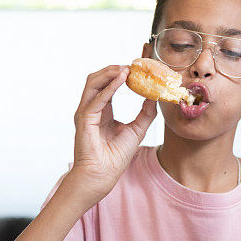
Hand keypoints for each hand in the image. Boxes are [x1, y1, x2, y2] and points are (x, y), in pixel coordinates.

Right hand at [70, 65, 157, 204]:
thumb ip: (146, 113)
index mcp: (102, 111)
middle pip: (98, 80)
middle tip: (133, 65)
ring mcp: (86, 113)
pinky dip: (110, 86)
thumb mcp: (137, 130)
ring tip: (126, 68)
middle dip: (114, 69)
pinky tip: (122, 79)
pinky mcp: (85, 119)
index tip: (138, 68)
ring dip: (110, 73)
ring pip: (93, 83)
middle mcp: (91, 109)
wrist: (103, 175)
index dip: (121, 75)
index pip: (109, 85)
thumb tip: (155, 96)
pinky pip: (97, 98)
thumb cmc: (116, 157)